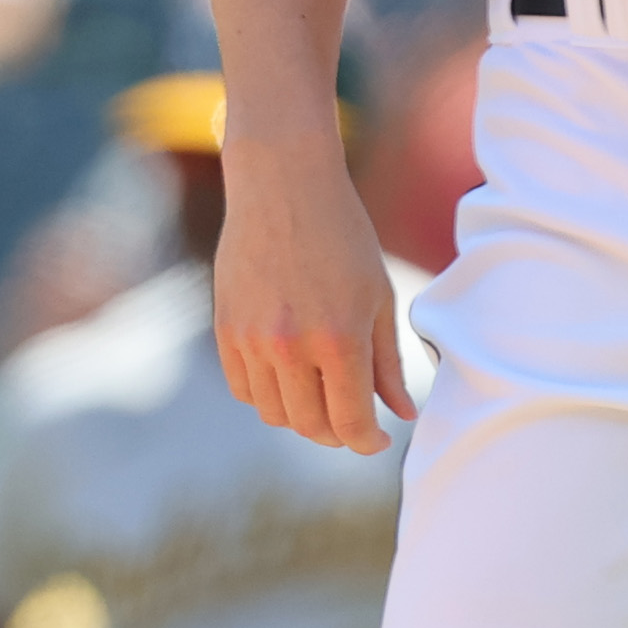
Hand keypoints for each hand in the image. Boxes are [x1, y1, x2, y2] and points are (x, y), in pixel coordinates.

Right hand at [212, 147, 411, 454]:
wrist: (282, 185)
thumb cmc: (342, 236)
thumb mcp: (377, 298)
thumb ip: (387, 362)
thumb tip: (400, 414)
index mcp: (339, 339)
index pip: (351, 423)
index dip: (368, 442)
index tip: (378, 439)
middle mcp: (291, 347)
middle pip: (311, 426)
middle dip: (337, 433)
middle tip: (353, 421)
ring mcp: (253, 340)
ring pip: (275, 414)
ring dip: (302, 416)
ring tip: (322, 396)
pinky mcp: (226, 329)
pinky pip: (244, 389)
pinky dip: (268, 396)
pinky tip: (289, 378)